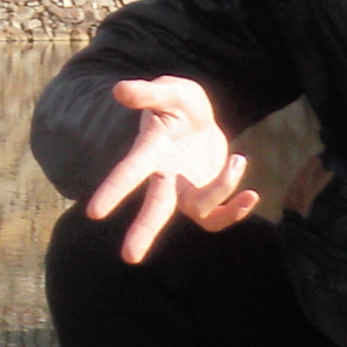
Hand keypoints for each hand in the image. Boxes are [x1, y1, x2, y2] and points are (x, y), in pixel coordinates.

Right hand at [82, 76, 259, 262]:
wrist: (199, 120)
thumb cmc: (178, 104)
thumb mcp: (169, 92)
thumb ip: (148, 93)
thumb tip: (119, 90)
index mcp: (151, 152)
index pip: (129, 173)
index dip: (113, 191)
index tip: (95, 213)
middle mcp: (165, 177)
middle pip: (154, 209)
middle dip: (143, 232)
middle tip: (129, 257)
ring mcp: (186, 190)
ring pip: (196, 213)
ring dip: (221, 193)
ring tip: (237, 160)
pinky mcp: (207, 197)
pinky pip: (218, 217)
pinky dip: (235, 211)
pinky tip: (251, 196)